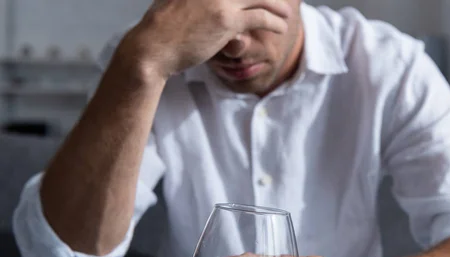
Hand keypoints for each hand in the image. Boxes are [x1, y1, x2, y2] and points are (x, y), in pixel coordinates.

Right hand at [122, 0, 290, 78]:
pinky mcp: (226, 20)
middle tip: (283, 1)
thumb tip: (205, 4)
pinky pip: (260, 17)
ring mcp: (221, 0)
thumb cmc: (162, 29)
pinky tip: (280, 26)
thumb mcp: (177, 1)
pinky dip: (274, 21)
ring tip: (286, 13)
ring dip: (278, 5)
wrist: (153, 47)